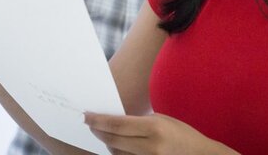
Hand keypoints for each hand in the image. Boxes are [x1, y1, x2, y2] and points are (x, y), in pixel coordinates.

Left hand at [84, 112, 235, 154]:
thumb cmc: (181, 133)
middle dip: (98, 131)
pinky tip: (115, 145)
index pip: (117, 124)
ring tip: (102, 133)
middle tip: (89, 123)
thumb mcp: (160, 119)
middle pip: (113, 139)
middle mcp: (150, 146)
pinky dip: (117, 152)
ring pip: (116, 152)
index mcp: (153, 128)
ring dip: (107, 142)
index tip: (86, 116)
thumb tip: (112, 120)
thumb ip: (137, 122)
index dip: (98, 120)